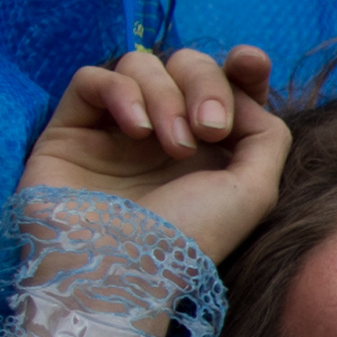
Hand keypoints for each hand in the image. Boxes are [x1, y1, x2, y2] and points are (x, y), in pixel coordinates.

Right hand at [20, 46, 291, 262]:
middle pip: (187, 65)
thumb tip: (249, 98)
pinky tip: (135, 131)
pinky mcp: (70, 130)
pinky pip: (91, 78)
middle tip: (209, 129)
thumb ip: (266, 136)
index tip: (251, 63)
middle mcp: (164, 134)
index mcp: (211, 147)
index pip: (227, 83)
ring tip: (172, 144)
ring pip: (140, 64)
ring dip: (165, 95)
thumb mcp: (254, 191)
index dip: (241, 66)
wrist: (122, 273)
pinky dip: (121, 92)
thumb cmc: (190, 238)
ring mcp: (115, 131)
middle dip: (205, 83)